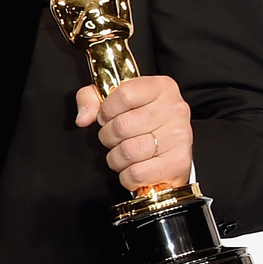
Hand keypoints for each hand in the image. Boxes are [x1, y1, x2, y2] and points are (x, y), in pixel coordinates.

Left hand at [75, 75, 192, 190]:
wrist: (171, 153)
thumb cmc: (142, 124)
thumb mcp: (114, 102)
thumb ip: (91, 99)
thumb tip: (83, 118)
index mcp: (161, 88)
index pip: (124, 94)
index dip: (106, 110)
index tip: (108, 117)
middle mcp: (175, 109)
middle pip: (121, 126)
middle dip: (109, 137)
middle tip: (117, 139)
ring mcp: (180, 136)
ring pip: (126, 151)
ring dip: (117, 158)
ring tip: (126, 154)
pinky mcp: (178, 162)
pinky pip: (136, 173)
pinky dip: (128, 176)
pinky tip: (136, 168)